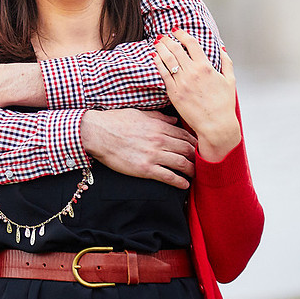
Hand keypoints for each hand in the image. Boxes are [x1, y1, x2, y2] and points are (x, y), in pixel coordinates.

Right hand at [80, 109, 197, 188]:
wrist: (97, 133)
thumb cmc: (115, 121)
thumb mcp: (139, 114)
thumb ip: (158, 117)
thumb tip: (174, 119)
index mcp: (159, 126)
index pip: (185, 135)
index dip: (195, 143)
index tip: (199, 149)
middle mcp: (159, 140)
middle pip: (188, 150)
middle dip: (198, 158)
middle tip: (202, 164)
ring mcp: (153, 155)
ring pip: (182, 164)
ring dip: (192, 171)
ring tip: (196, 175)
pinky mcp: (145, 168)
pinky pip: (168, 176)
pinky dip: (179, 182)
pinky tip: (184, 185)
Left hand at [154, 29, 240, 161]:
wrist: (215, 125)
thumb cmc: (224, 104)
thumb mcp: (230, 81)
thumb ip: (226, 62)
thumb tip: (221, 48)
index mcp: (206, 67)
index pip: (191, 44)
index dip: (182, 34)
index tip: (177, 30)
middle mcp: (192, 72)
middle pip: (176, 49)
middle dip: (168, 39)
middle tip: (163, 35)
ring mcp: (181, 82)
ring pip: (167, 59)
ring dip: (161, 48)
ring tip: (158, 42)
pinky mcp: (173, 92)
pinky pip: (163, 74)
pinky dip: (158, 63)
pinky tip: (155, 57)